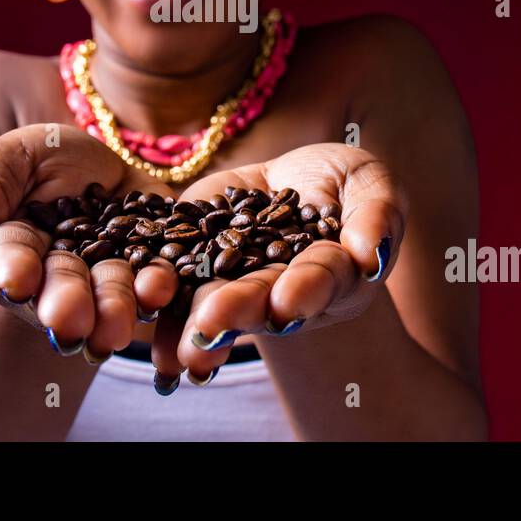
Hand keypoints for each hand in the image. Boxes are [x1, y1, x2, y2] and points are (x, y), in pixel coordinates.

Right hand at [0, 124, 181, 361]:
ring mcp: (108, 275)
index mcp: (13, 250)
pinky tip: (159, 287)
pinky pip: (156, 281)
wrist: (100, 168)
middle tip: (68, 320)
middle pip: (62, 288)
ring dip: (113, 309)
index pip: (10, 259)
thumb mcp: (10, 157)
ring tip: (116, 327)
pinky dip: (158, 287)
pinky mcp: (152, 266)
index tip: (16, 282)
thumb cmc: (41, 162)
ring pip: (110, 296)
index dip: (13, 269)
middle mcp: (59, 274)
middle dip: (66, 303)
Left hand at [165, 143, 402, 385]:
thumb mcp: (371, 186)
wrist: (298, 180)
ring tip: (176, 340)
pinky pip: (174, 278)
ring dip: (192, 322)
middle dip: (236, 311)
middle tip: (210, 324)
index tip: (287, 305)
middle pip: (259, 299)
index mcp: (329, 275)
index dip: (304, 291)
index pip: (319, 281)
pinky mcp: (194, 256)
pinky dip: (160, 301)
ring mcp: (235, 277)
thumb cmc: (348, 185)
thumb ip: (376, 217)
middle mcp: (279, 288)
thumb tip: (370, 254)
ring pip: (213, 299)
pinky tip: (144, 318)